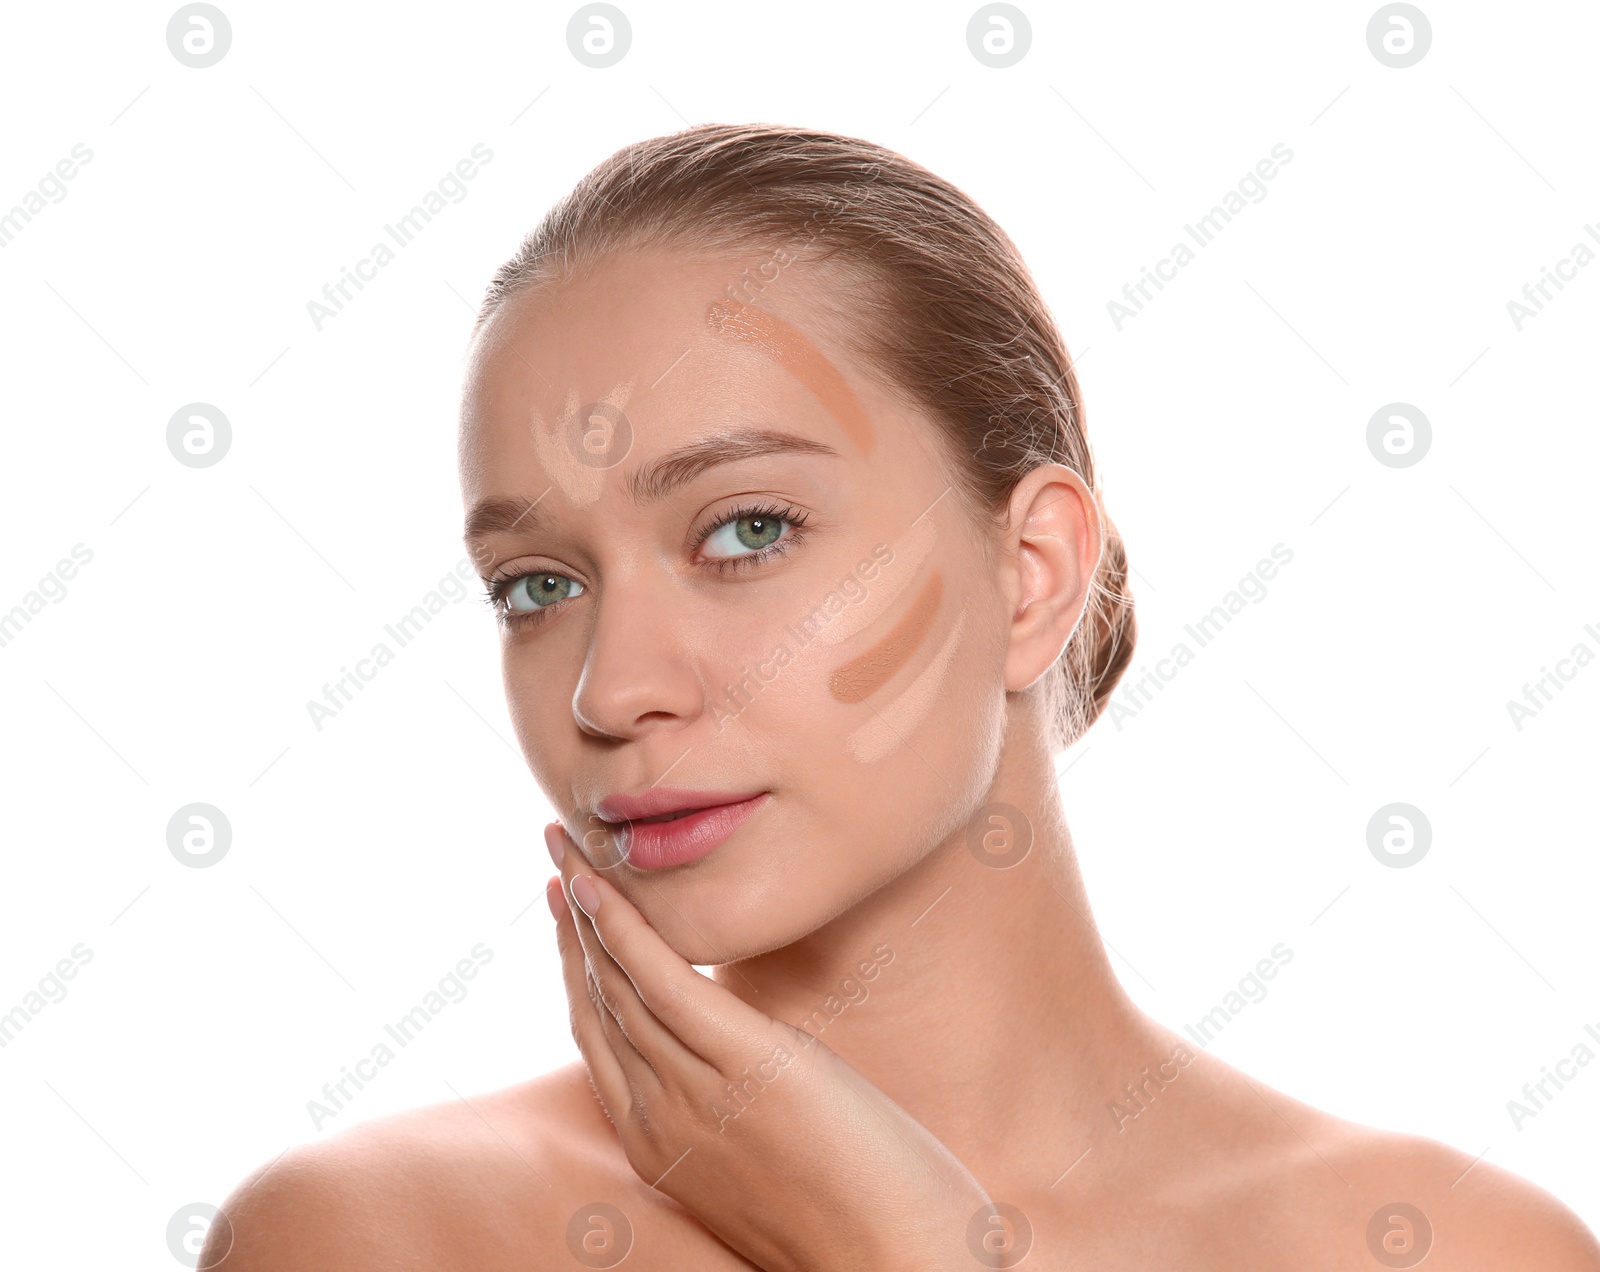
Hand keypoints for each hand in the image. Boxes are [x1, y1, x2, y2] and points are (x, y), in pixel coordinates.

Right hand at [544, 822, 1004, 1271]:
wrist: (896, 1259)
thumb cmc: (850, 1212)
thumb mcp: (763, 1158)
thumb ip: (726, 1107)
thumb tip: (729, 1055)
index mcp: (657, 1144)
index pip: (596, 1038)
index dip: (575, 968)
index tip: (567, 913)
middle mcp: (660, 1117)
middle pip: (596, 1003)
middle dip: (569, 926)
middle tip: (557, 857)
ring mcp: (698, 1092)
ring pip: (620, 985)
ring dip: (590, 909)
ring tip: (572, 846)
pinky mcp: (747, 1065)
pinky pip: (667, 984)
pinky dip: (627, 932)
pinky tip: (603, 890)